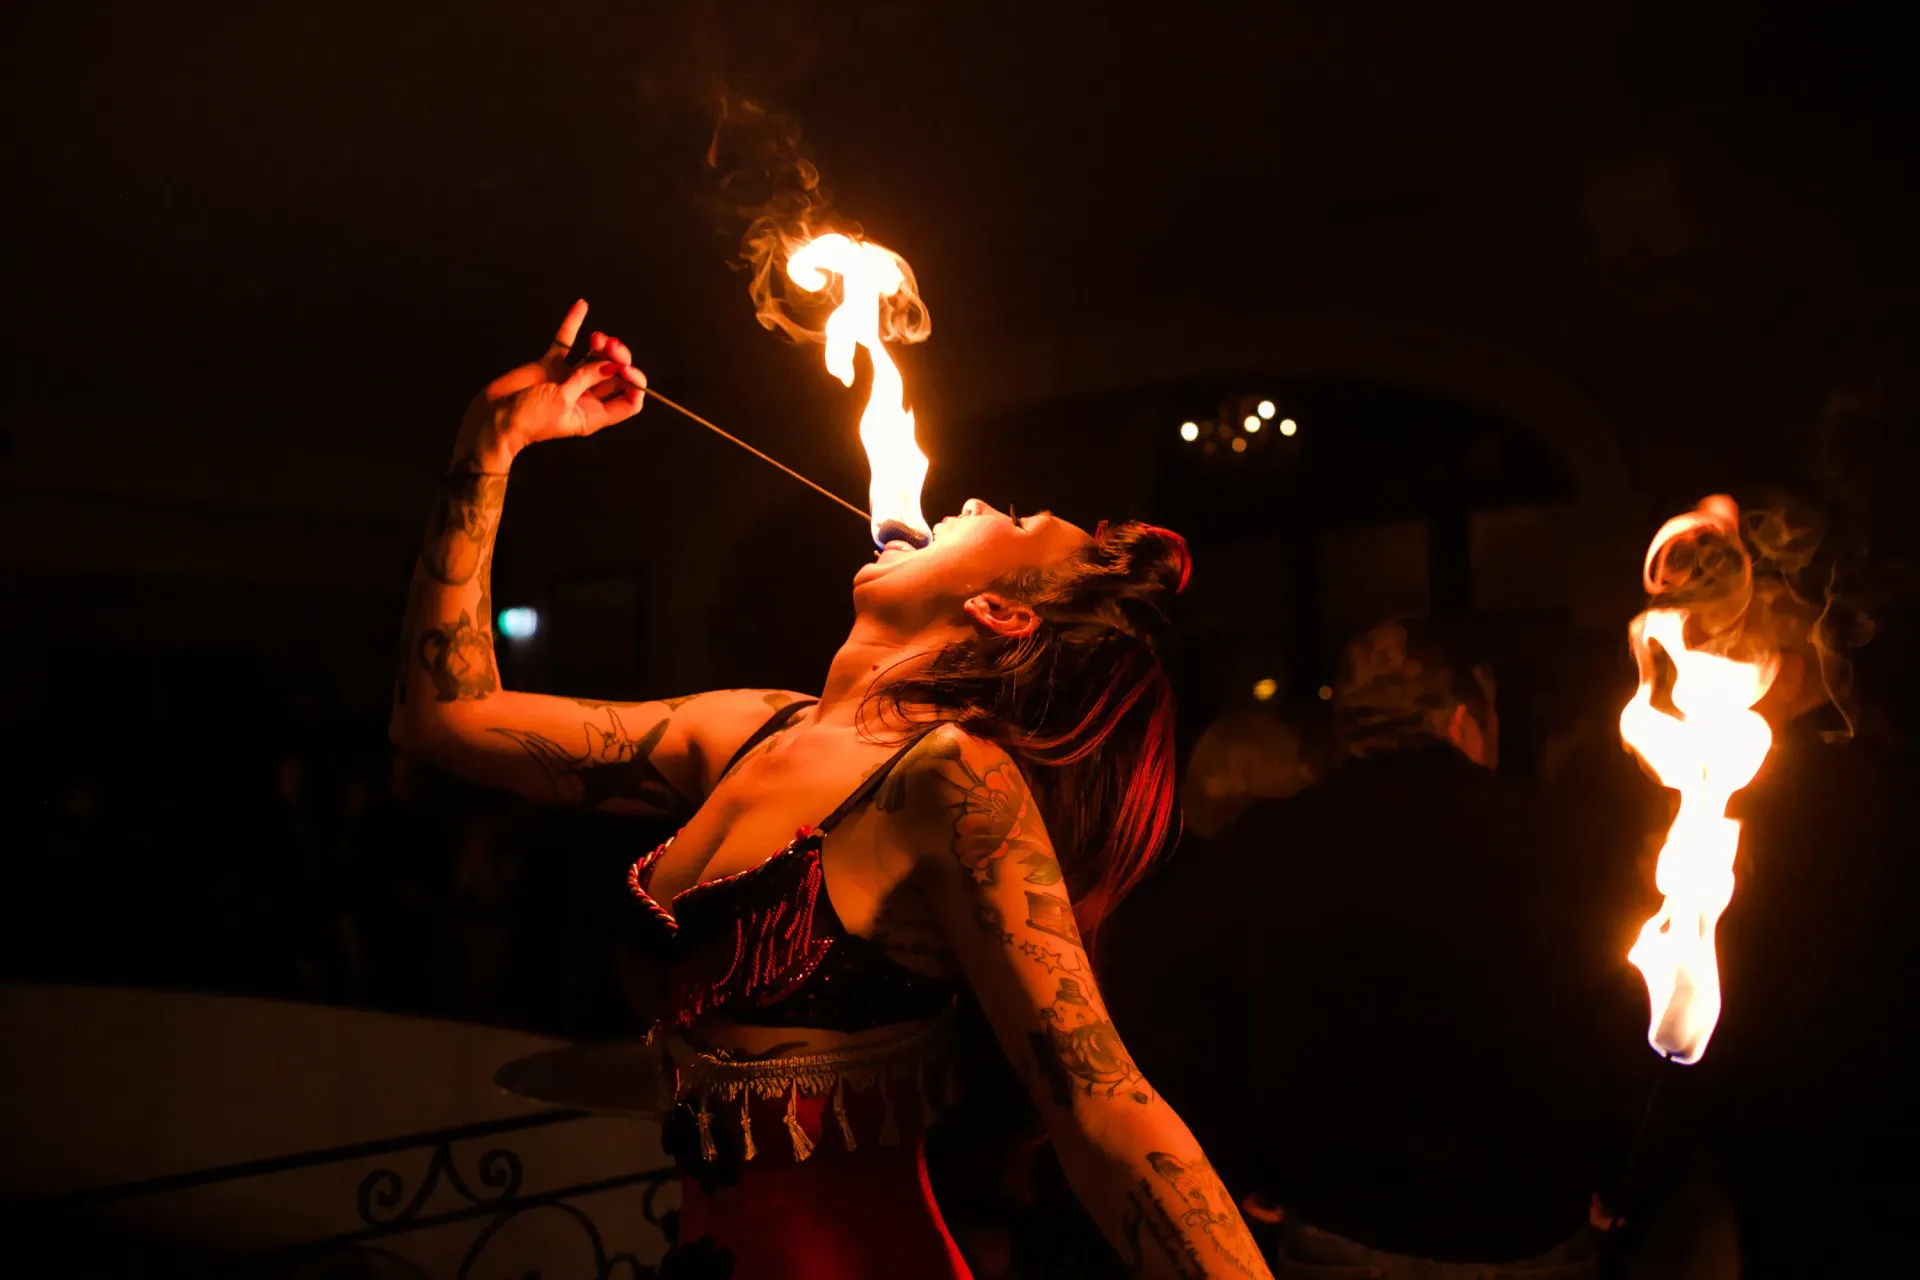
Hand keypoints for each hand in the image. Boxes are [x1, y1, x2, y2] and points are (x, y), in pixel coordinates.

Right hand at [454, 299, 646, 468]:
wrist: (495, 415)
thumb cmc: (529, 418)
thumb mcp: (562, 401)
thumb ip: (585, 379)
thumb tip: (611, 364)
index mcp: (594, 414)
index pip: (629, 401)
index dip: (634, 383)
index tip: (625, 368)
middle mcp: (586, 396)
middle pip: (615, 374)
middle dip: (618, 357)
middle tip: (609, 346)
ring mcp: (569, 379)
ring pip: (594, 357)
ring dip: (600, 344)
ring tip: (596, 337)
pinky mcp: (551, 364)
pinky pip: (566, 342)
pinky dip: (573, 325)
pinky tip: (581, 305)